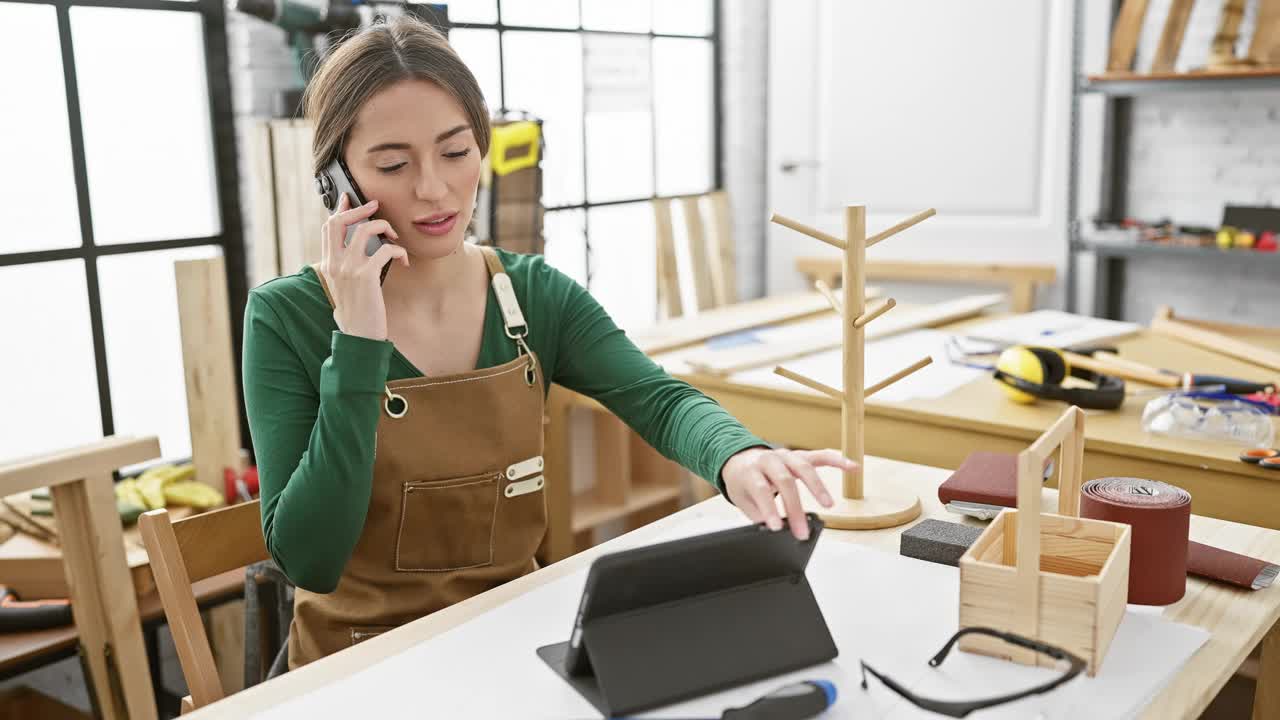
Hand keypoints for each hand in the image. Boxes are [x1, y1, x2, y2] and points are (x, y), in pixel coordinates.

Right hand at [318, 193, 409, 340]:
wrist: (359, 337)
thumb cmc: (356, 314)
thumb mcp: (344, 288)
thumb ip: (345, 269)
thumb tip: (355, 252)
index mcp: (329, 265)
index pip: (328, 229)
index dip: (339, 211)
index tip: (349, 199)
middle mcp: (335, 264)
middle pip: (338, 222)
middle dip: (358, 209)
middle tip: (375, 206)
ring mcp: (349, 269)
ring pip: (363, 231)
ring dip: (382, 227)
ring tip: (394, 235)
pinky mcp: (366, 277)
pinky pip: (385, 250)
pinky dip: (398, 251)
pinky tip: (404, 260)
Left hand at [720, 448, 854, 539]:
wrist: (739, 459)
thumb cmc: (743, 482)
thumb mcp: (743, 500)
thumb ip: (759, 514)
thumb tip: (777, 532)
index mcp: (750, 471)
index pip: (761, 490)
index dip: (769, 509)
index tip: (777, 528)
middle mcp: (769, 460)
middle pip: (785, 481)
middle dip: (795, 508)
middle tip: (802, 531)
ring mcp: (786, 455)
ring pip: (803, 467)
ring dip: (817, 486)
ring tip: (828, 505)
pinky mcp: (800, 455)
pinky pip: (820, 455)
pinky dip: (837, 460)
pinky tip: (853, 467)